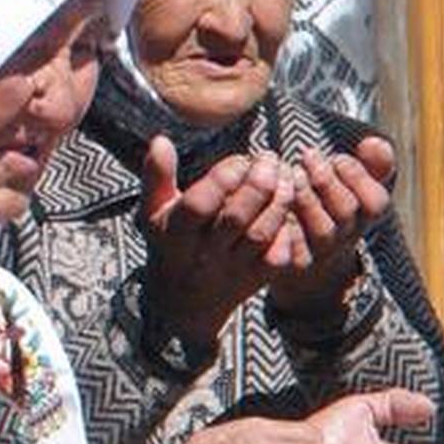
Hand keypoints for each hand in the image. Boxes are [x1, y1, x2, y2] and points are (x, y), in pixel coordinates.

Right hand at [140, 136, 296, 346]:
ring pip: (260, 235)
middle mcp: (203, 254)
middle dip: (257, 184)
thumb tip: (160, 140)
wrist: (184, 302)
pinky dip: (287, 230)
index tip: (239, 159)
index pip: (199, 205)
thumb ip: (156, 175)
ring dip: (278, 202)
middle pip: (234, 219)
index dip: (222, 179)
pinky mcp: (256, 279)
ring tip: (286, 176)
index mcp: (174, 234)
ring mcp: (232, 268)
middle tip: (270, 158)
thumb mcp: (152, 211)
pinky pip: (278, 255)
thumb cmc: (169, 242)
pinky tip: (290, 206)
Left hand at [266, 136, 394, 317]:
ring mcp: (323, 250)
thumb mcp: (355, 183)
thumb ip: (371, 163)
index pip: (374, 200)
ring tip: (289, 173)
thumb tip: (376, 143)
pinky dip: (283, 222)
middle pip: (347, 210)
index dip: (356, 176)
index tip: (337, 157)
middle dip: (327, 180)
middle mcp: (347, 234)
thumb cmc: (330, 203)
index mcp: (365, 213)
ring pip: (322, 228)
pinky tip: (271, 199)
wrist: (309, 256)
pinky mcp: (295, 260)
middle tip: (307, 155)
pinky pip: (291, 244)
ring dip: (305, 197)